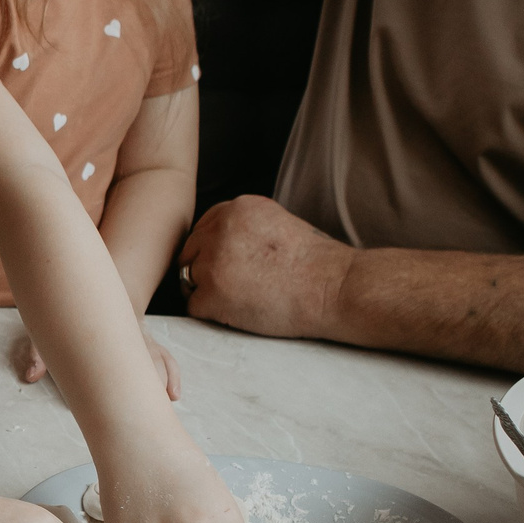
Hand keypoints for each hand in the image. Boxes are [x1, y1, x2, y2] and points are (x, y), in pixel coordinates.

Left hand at [13, 330, 179, 398]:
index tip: (119, 400)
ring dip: (164, 380)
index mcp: (104, 331)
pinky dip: (171, 375)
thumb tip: (31, 377)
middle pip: (144, 355)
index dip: (119, 372)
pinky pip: (165, 358)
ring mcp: (140, 337)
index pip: (115, 350)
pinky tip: (172, 396)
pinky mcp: (147, 342)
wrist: (89, 289)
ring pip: (159, 357)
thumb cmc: (67, 314)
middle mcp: (127, 333)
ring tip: (167, 404)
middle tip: (149, 409)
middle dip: (150, 380)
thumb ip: (37, 351)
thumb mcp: (44, 330)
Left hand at [179, 195, 352, 340]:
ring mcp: (213, 262)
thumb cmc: (315, 263)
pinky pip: (194, 307)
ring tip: (243, 299)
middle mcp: (220, 229)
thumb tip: (213, 244)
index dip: (215, 251)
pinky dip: (212, 314)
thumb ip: (242, 227)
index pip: (204, 228)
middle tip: (237, 287)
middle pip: (191, 252)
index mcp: (237, 208)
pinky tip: (240, 313)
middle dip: (207, 271)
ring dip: (208, 292)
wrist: (334, 288)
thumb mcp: (275, 223)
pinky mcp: (211, 294)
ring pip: (189, 279)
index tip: (236, 266)